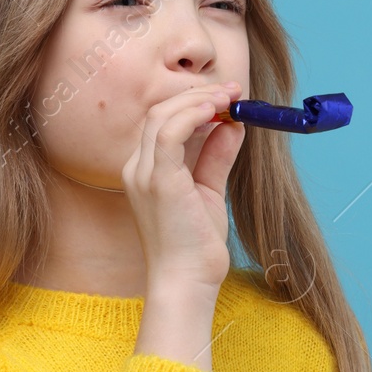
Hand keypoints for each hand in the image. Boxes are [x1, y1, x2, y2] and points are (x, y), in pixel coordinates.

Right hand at [122, 82, 246, 291]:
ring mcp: (143, 174)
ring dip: (198, 99)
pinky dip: (191, 115)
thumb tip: (233, 125)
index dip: (194, 103)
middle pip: (161, 113)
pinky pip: (168, 133)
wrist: (188, 281)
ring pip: (162, 116)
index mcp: (145, 171)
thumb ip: (216, 157)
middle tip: (233, 91)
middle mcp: (137, 168)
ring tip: (229, 97)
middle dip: (199, 95)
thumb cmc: (196, 245)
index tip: (228, 97)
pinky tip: (215, 110)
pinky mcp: (157, 181)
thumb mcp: (209, 191)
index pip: (163, 122)